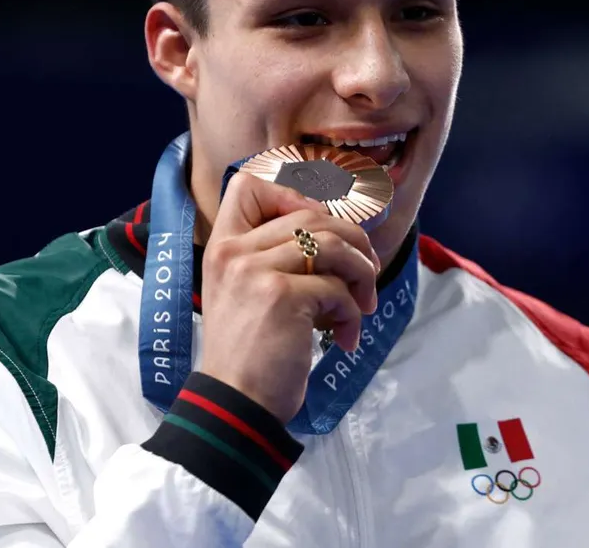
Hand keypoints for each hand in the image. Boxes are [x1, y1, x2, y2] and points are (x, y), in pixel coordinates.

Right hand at [196, 172, 380, 423]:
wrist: (235, 404)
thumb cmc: (250, 353)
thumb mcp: (249, 293)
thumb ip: (277, 258)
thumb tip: (341, 234)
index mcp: (222, 246)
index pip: (246, 184)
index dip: (293, 194)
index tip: (319, 226)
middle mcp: (234, 251)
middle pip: (312, 214)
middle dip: (353, 242)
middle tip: (366, 275)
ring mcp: (255, 271)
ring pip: (331, 243)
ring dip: (361, 274)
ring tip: (363, 304)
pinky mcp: (281, 296)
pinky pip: (337, 288)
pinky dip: (351, 313)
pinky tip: (344, 337)